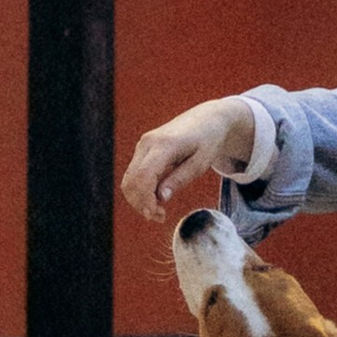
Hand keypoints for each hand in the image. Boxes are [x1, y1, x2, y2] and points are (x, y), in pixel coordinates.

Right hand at [121, 98, 261, 221]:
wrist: (207, 119)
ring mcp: (143, 144)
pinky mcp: (143, 149)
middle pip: (131, 180)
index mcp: (164, 145)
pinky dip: (140, 190)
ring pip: (129, 179)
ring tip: (159, 211)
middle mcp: (147, 143)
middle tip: (160, 217)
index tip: (158, 215)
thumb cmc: (208, 141)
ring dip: (139, 199)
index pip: (143, 176)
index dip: (145, 199)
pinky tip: (156, 199)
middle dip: (141, 203)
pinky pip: (134, 174)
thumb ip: (180, 179)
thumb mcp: (201, 163)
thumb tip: (160, 198)